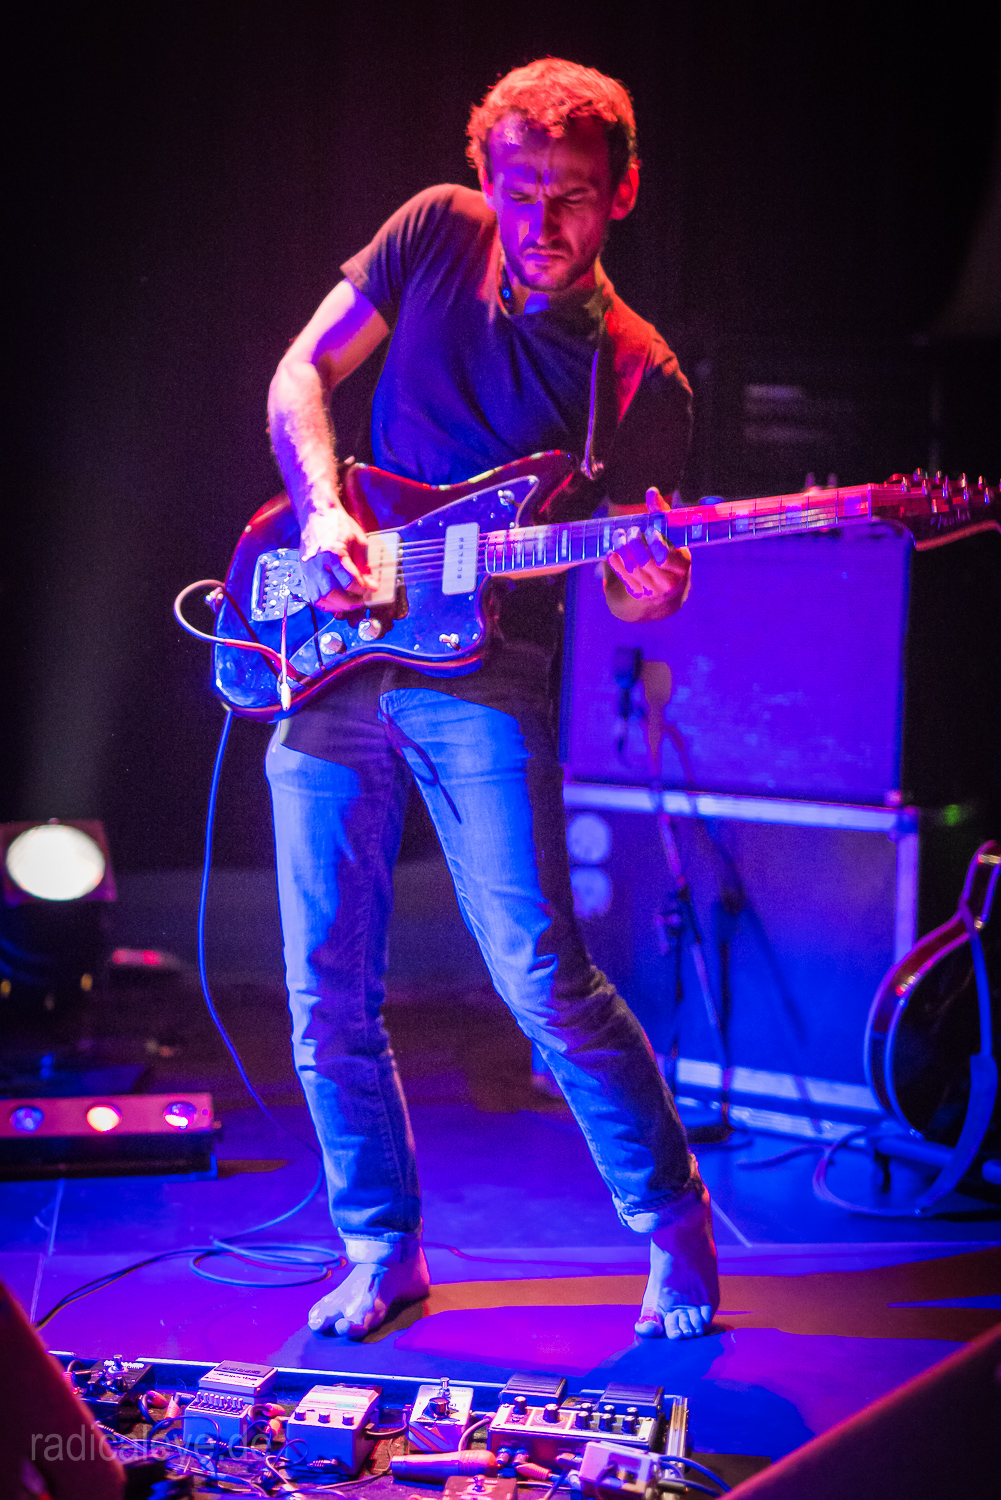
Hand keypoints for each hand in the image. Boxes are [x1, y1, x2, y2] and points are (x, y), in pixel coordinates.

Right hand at [298, 506, 375, 611]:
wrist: (317, 514)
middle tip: (360, 600)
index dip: (362, 589)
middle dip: (349, 602)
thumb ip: (364, 565)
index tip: (371, 589)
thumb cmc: (338, 525)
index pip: (349, 580)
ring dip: (337, 605)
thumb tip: (371, 585)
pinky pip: (313, 596)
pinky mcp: (304, 572)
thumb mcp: (359, 541)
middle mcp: (317, 563)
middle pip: (332, 593)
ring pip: (320, 598)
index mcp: (333, 552)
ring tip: (349, 602)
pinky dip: (326, 603)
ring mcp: (308, 569)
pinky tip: (337, 601)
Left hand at [605, 487, 691, 616]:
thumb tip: (651, 491)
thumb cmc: (671, 551)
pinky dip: (615, 562)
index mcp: (681, 566)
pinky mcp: (638, 592)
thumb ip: (662, 513)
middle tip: (631, 531)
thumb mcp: (673, 535)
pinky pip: (623, 577)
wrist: (667, 586)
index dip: (655, 543)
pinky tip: (612, 550)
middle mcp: (668, 581)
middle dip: (634, 543)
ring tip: (618, 535)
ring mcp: (652, 590)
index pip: (666, 557)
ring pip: (632, 569)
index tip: (650, 530)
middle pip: (645, 562)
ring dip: (621, 549)